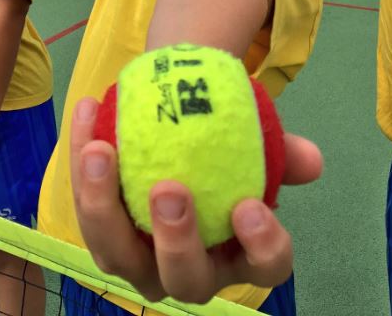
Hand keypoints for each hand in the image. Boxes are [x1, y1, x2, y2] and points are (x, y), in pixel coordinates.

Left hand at [70, 97, 322, 303]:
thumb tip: (310, 159)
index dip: (262, 247)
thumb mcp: (255, 140)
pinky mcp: (100, 231)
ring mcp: (138, 259)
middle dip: (175, 241)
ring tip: (103, 152)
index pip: (265, 266)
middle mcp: (188, 270)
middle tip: (170, 188)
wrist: (179, 122)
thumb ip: (281, 149)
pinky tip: (88, 113)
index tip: (250, 205)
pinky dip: (81, 160)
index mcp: (239, 254)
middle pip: (184, 278)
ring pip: (116, 253)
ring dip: (103, 205)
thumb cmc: (224, 143)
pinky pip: (85, 201)